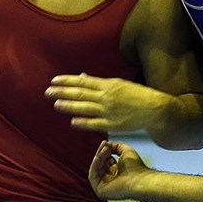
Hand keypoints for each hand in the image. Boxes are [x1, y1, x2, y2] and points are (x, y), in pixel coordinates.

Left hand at [46, 73, 165, 133]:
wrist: (154, 108)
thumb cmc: (136, 95)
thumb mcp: (118, 84)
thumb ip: (98, 82)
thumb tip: (82, 77)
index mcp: (108, 85)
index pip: (83, 82)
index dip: (67, 81)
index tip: (53, 81)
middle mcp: (106, 97)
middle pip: (80, 94)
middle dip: (63, 92)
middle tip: (48, 92)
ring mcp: (109, 111)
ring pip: (85, 108)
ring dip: (69, 106)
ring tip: (56, 104)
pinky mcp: (113, 124)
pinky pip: (95, 124)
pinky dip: (83, 122)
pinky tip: (73, 121)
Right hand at [88, 140, 148, 200]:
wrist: (139, 179)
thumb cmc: (136, 167)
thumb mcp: (126, 151)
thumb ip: (117, 146)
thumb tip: (107, 144)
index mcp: (117, 175)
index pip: (106, 162)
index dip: (105, 152)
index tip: (106, 142)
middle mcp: (110, 182)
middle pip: (100, 166)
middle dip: (101, 154)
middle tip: (105, 144)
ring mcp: (105, 188)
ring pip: (95, 170)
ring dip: (98, 157)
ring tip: (105, 149)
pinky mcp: (100, 192)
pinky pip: (92, 177)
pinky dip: (94, 165)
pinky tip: (98, 157)